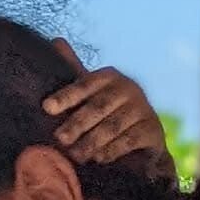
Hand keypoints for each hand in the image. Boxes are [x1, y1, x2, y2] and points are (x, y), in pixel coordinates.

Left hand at [45, 45, 174, 178]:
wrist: (142, 140)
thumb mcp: (90, 92)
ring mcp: (143, 108)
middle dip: (77, 124)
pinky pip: (129, 140)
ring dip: (92, 142)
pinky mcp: (152, 129)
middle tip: (59, 138)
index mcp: (109, 77)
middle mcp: (128, 88)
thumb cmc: (108, 113)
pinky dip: (112, 150)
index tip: (46, 107)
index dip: (65, 96)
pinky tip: (99, 159)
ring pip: (112, 126)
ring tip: (75, 155)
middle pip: (98, 107)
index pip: (85, 84)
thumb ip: (74, 70)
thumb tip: (55, 40)